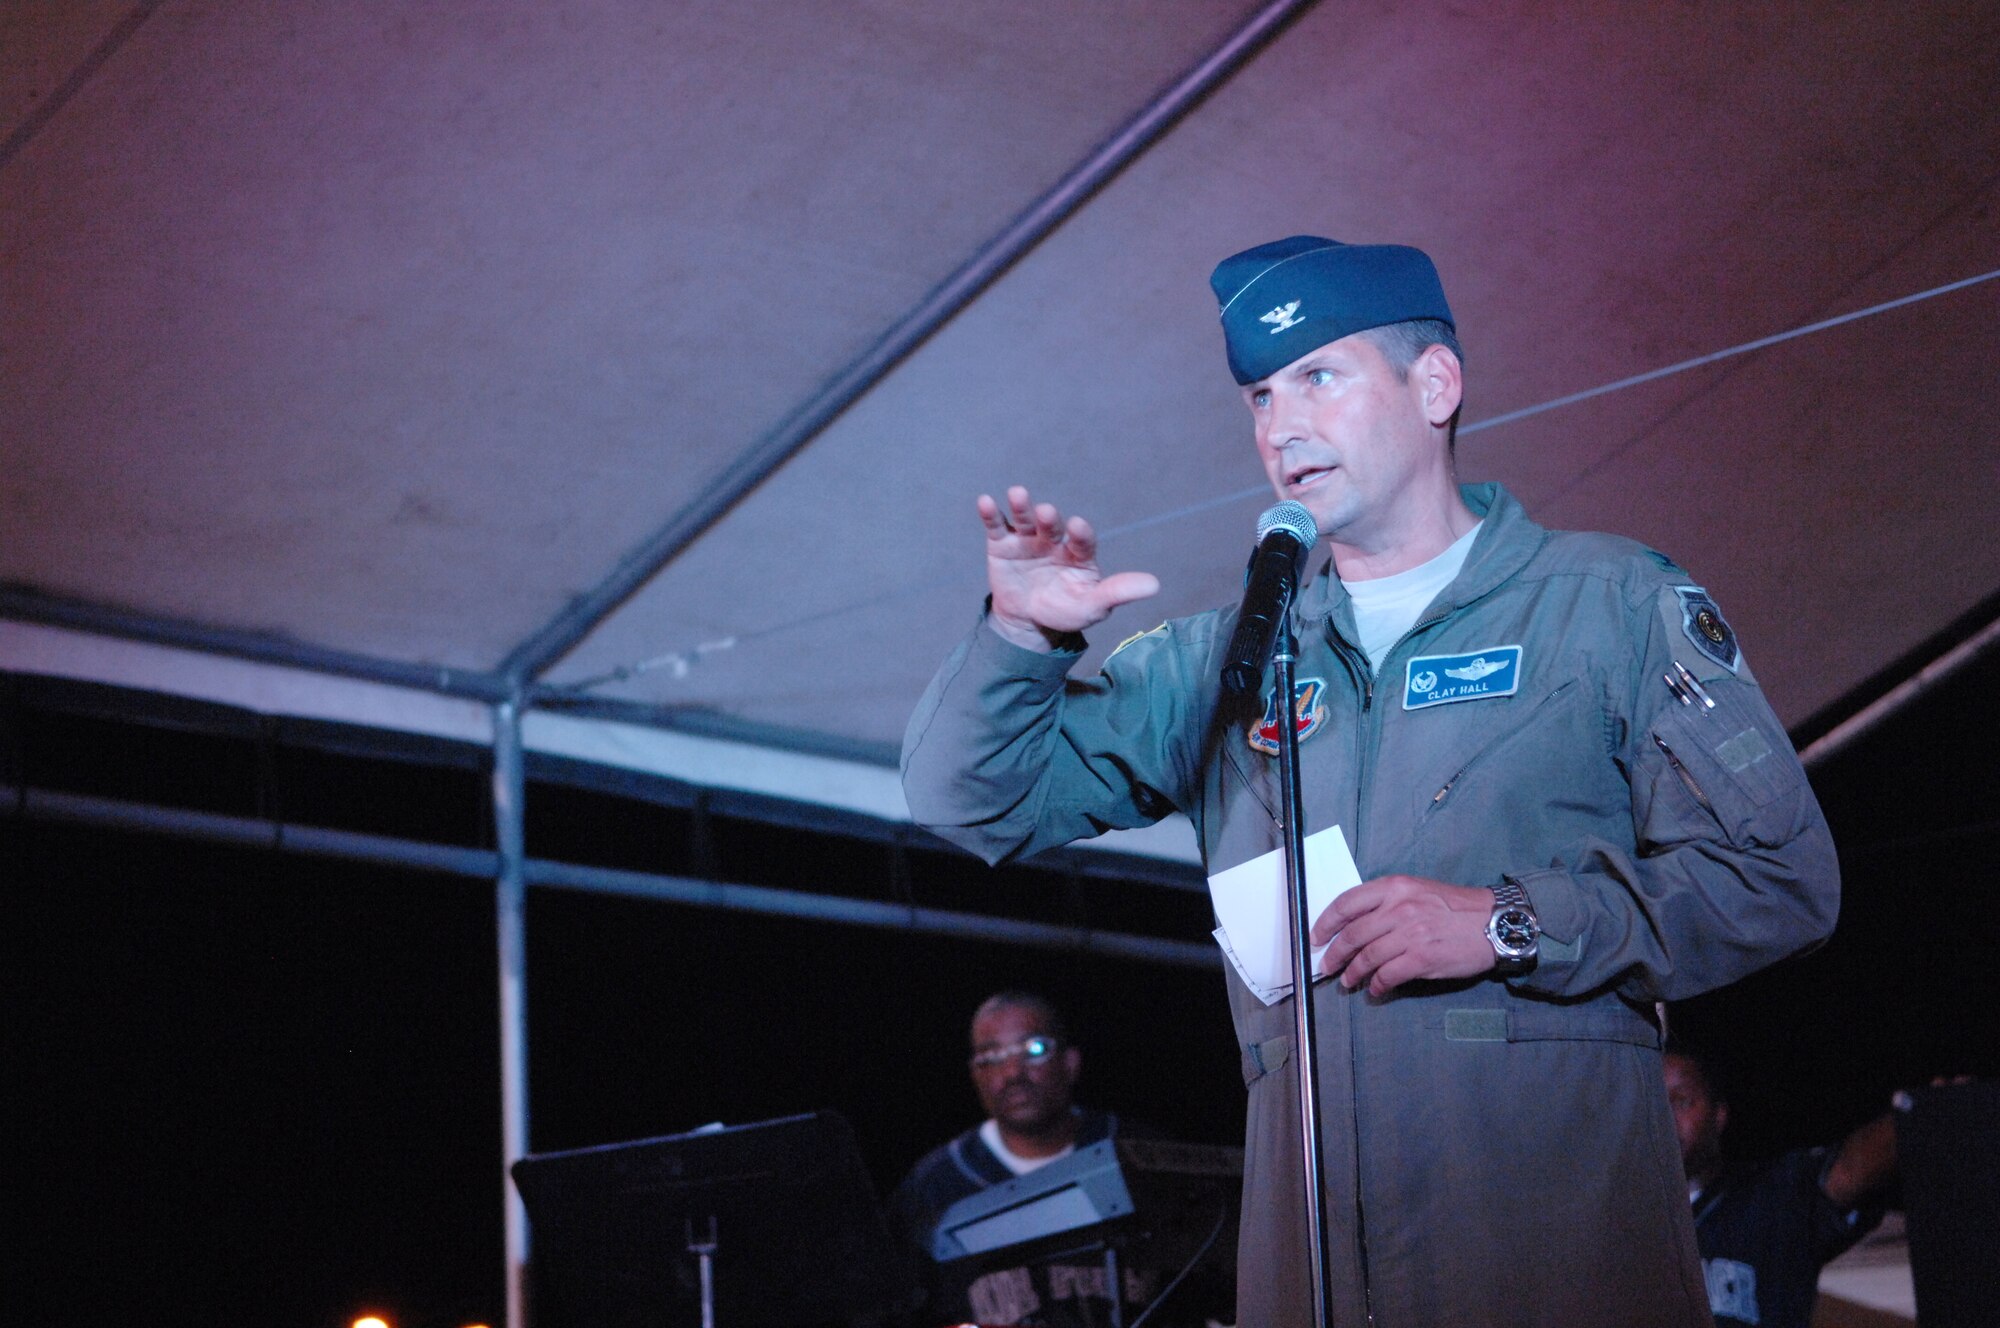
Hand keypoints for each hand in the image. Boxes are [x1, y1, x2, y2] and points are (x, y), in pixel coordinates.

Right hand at [978, 486, 1159, 650]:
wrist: (1028, 620)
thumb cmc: (1066, 609)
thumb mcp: (1093, 606)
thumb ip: (1119, 592)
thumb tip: (1155, 586)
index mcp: (1079, 552)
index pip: (1082, 540)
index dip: (1080, 533)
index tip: (1078, 526)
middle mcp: (1054, 540)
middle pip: (1052, 525)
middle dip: (1048, 519)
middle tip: (1047, 512)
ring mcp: (1028, 539)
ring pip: (1025, 519)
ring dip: (1021, 506)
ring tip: (1017, 494)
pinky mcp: (1003, 544)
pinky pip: (997, 526)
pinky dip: (991, 513)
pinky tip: (985, 501)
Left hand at [1311, 874, 1497, 995]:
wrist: (1493, 922)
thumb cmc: (1454, 907)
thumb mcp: (1417, 890)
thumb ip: (1386, 903)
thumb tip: (1356, 925)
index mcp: (1394, 888)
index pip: (1346, 903)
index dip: (1325, 922)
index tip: (1316, 936)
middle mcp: (1399, 909)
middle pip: (1352, 934)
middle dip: (1334, 953)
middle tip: (1327, 965)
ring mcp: (1410, 935)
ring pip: (1367, 957)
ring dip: (1352, 973)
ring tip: (1348, 981)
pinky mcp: (1422, 959)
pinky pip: (1388, 976)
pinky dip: (1376, 986)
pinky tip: (1375, 990)